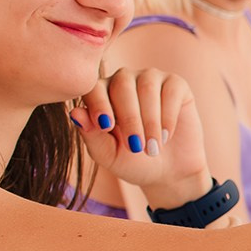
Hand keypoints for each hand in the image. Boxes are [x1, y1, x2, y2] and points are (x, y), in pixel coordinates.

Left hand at [67, 67, 208, 207]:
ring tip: (153, 147)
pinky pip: (171, 91)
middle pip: (122, 84)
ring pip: (147, 86)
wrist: (169, 172)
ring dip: (150, 120)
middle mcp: (124, 80)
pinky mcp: (176, 85)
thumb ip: (91, 135)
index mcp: (101, 93)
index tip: (106, 127)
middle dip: (129, 117)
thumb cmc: (133, 162)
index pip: (94, 87)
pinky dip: (168, 116)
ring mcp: (151, 79)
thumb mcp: (108, 155)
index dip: (99, 104)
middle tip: (136, 147)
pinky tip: (167, 136)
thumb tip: (74, 112)